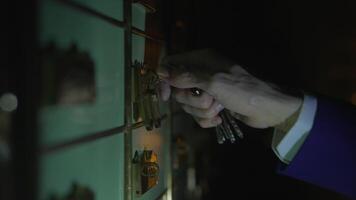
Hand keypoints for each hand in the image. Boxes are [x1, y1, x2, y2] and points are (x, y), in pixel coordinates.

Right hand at [158, 49, 301, 128]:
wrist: (267, 109)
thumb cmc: (243, 91)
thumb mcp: (214, 81)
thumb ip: (187, 76)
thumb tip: (164, 73)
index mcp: (201, 60)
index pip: (171, 64)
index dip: (164, 80)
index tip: (165, 96)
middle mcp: (201, 73)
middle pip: (178, 89)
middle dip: (192, 100)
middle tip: (209, 100)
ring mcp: (207, 90)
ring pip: (188, 104)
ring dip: (202, 110)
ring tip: (219, 108)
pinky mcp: (212, 105)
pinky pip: (198, 115)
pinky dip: (207, 119)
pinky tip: (219, 118)